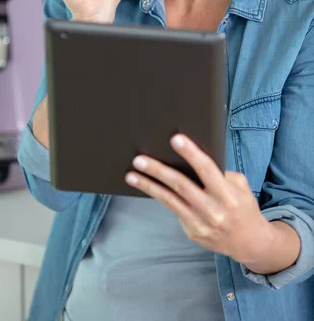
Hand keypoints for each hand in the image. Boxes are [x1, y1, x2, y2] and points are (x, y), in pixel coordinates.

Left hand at [125, 134, 270, 263]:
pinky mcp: (192, 233)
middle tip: (139, 159)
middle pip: (181, 185)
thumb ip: (220, 173)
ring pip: (170, 200)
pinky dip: (160, 197)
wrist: (250, 242)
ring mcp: (200, 224)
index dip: (190, 153)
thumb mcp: (239, 186)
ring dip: (148, 186)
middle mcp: (213, 211)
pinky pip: (173, 210)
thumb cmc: (242, 206)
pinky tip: (147, 186)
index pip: (207, 170)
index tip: (175, 139)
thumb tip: (192, 157)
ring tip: (131, 175)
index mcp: (228, 195)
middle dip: (158, 171)